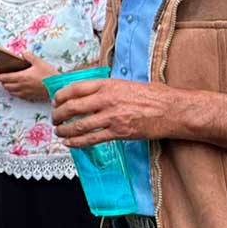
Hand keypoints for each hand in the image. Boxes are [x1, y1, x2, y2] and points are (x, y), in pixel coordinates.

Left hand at [0, 52, 56, 101]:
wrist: (57, 87)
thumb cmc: (49, 75)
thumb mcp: (39, 62)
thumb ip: (29, 56)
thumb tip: (23, 53)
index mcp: (22, 77)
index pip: (5, 78)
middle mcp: (21, 86)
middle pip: (6, 85)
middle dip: (2, 81)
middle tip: (1, 77)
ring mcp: (25, 92)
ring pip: (11, 91)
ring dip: (8, 87)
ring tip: (8, 82)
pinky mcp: (30, 96)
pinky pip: (18, 96)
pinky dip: (15, 92)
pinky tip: (17, 89)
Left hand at [51, 78, 181, 147]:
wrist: (171, 109)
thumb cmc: (153, 96)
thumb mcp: (126, 84)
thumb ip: (107, 88)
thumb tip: (90, 93)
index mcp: (108, 84)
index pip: (75, 88)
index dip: (60, 96)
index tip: (55, 101)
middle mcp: (107, 99)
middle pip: (72, 107)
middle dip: (58, 114)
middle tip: (54, 119)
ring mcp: (112, 117)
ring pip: (79, 125)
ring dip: (64, 130)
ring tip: (59, 132)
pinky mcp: (119, 132)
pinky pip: (92, 139)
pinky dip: (77, 142)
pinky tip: (70, 143)